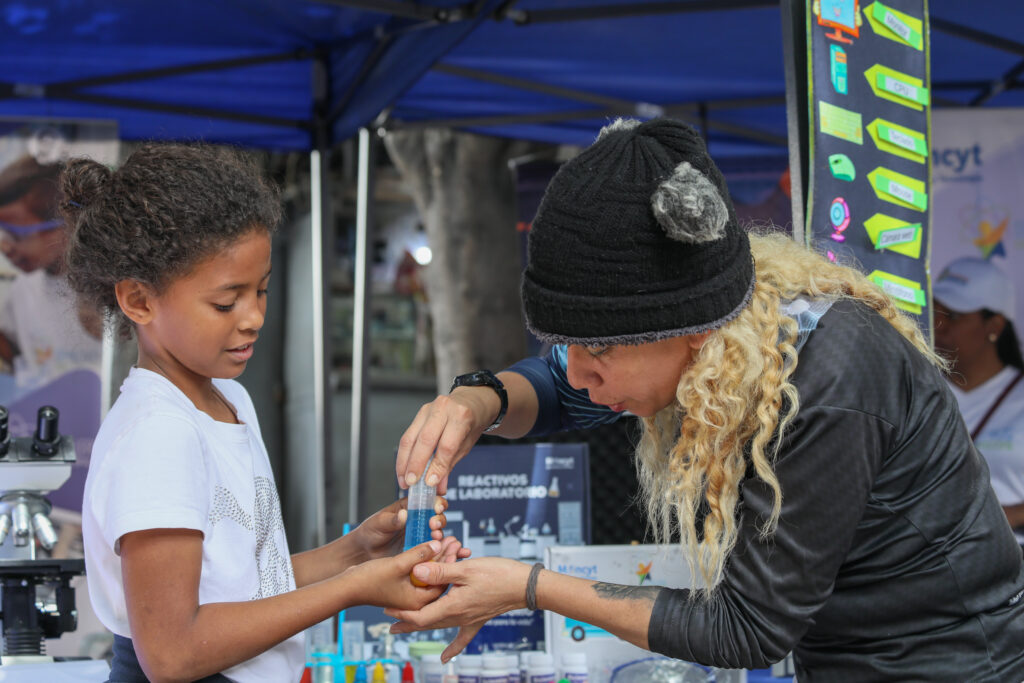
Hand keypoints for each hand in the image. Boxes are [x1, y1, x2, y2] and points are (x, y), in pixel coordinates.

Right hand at [344, 541, 453, 610]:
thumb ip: (418, 554)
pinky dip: (424, 561)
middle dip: (445, 558)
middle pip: (437, 577)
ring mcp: (408, 593)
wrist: (346, 587)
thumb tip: (437, 544)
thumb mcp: (397, 564)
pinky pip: (418, 573)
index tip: (455, 544)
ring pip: (428, 574)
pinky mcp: (402, 586)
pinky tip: (429, 546)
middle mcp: (415, 600)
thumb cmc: (368, 579)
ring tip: (444, 539)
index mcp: (417, 601)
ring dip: (436, 557)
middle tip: (454, 540)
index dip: (450, 561)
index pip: (442, 581)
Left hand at [350, 497, 471, 562]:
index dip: (435, 502)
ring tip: (439, 539)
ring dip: (443, 535)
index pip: (428, 501)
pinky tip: (455, 553)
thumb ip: (392, 520)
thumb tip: (404, 514)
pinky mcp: (421, 551)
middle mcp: (418, 521)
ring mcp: (421, 536)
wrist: (363, 554)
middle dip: (439, 520)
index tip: (436, 508)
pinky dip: (446, 551)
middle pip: (437, 517)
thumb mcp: (378, 523)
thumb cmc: (369, 533)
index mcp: (409, 508)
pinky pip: (436, 550)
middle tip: (434, 525)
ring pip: (439, 534)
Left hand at [384, 557, 530, 660]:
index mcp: (453, 606)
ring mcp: (469, 619)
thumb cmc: (498, 574)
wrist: (524, 586)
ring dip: (421, 627)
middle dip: (406, 623)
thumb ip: (440, 571)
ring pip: (439, 626)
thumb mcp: (466, 569)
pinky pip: (462, 637)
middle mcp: (459, 617)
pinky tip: (445, 659)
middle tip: (388, 624)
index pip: (421, 616)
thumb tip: (416, 572)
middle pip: (426, 623)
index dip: (402, 614)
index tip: (387, 609)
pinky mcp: (478, 618)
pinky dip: (452, 648)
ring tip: (404, 629)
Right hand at [396, 388, 498, 493]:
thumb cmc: (470, 424)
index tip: (429, 483)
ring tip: (404, 480)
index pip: (447, 445)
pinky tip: (403, 469)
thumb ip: (450, 464)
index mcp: (461, 416)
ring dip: (404, 462)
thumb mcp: (467, 445)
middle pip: (425, 439)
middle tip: (411, 483)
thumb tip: (437, 486)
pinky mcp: (419, 414)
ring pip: (410, 438)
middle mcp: (443, 409)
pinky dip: (404, 455)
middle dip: (416, 464)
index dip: (437, 466)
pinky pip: (408, 436)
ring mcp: (428, 409)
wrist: (471, 402)